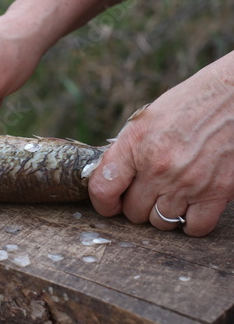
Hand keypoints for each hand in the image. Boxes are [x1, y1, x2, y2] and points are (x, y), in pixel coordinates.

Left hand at [89, 51, 233, 236]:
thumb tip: (109, 181)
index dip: (103, 203)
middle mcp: (158, 167)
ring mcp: (187, 183)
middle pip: (133, 212)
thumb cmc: (187, 105)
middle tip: (149, 191)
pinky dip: (191, 221)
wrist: (233, 96)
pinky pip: (194, 227)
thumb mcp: (145, 121)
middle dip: (137, 204)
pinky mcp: (217, 192)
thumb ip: (125, 153)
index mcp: (135, 145)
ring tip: (171, 193)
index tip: (110, 203)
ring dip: (163, 213)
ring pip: (161, 222)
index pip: (102, 190)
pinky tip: (191, 204)